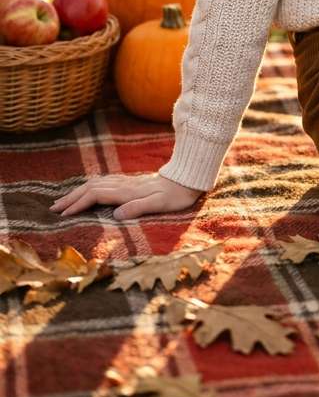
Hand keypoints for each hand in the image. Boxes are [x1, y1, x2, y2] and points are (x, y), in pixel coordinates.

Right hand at [50, 172, 203, 220]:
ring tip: (63, 201)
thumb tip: (116, 216)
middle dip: (71, 198)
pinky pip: (103, 183)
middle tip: (53, 209)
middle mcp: (124, 185)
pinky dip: (89, 187)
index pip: (96, 195)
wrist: (188, 180)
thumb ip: (139, 208)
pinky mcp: (130, 183)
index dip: (78, 204)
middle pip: (91, 188)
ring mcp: (126, 182)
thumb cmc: (176, 196)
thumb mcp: (160, 204)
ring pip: (96, 183)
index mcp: (127, 191)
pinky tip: (87, 192)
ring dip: (78, 192)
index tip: (63, 215)